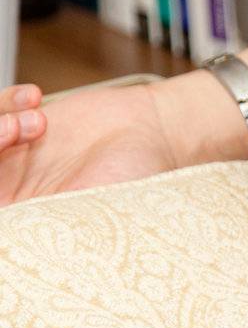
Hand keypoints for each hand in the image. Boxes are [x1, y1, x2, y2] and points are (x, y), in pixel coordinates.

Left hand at [0, 81, 179, 205]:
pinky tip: (35, 100)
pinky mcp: (16, 125)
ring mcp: (11, 159)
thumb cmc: (136, 175)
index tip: (1, 174)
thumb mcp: (93, 206)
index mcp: (26, 222)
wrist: (153, 130)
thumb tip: (13, 226)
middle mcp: (13, 192)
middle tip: (12, 132)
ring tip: (36, 121)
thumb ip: (45, 217)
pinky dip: (6, 102)